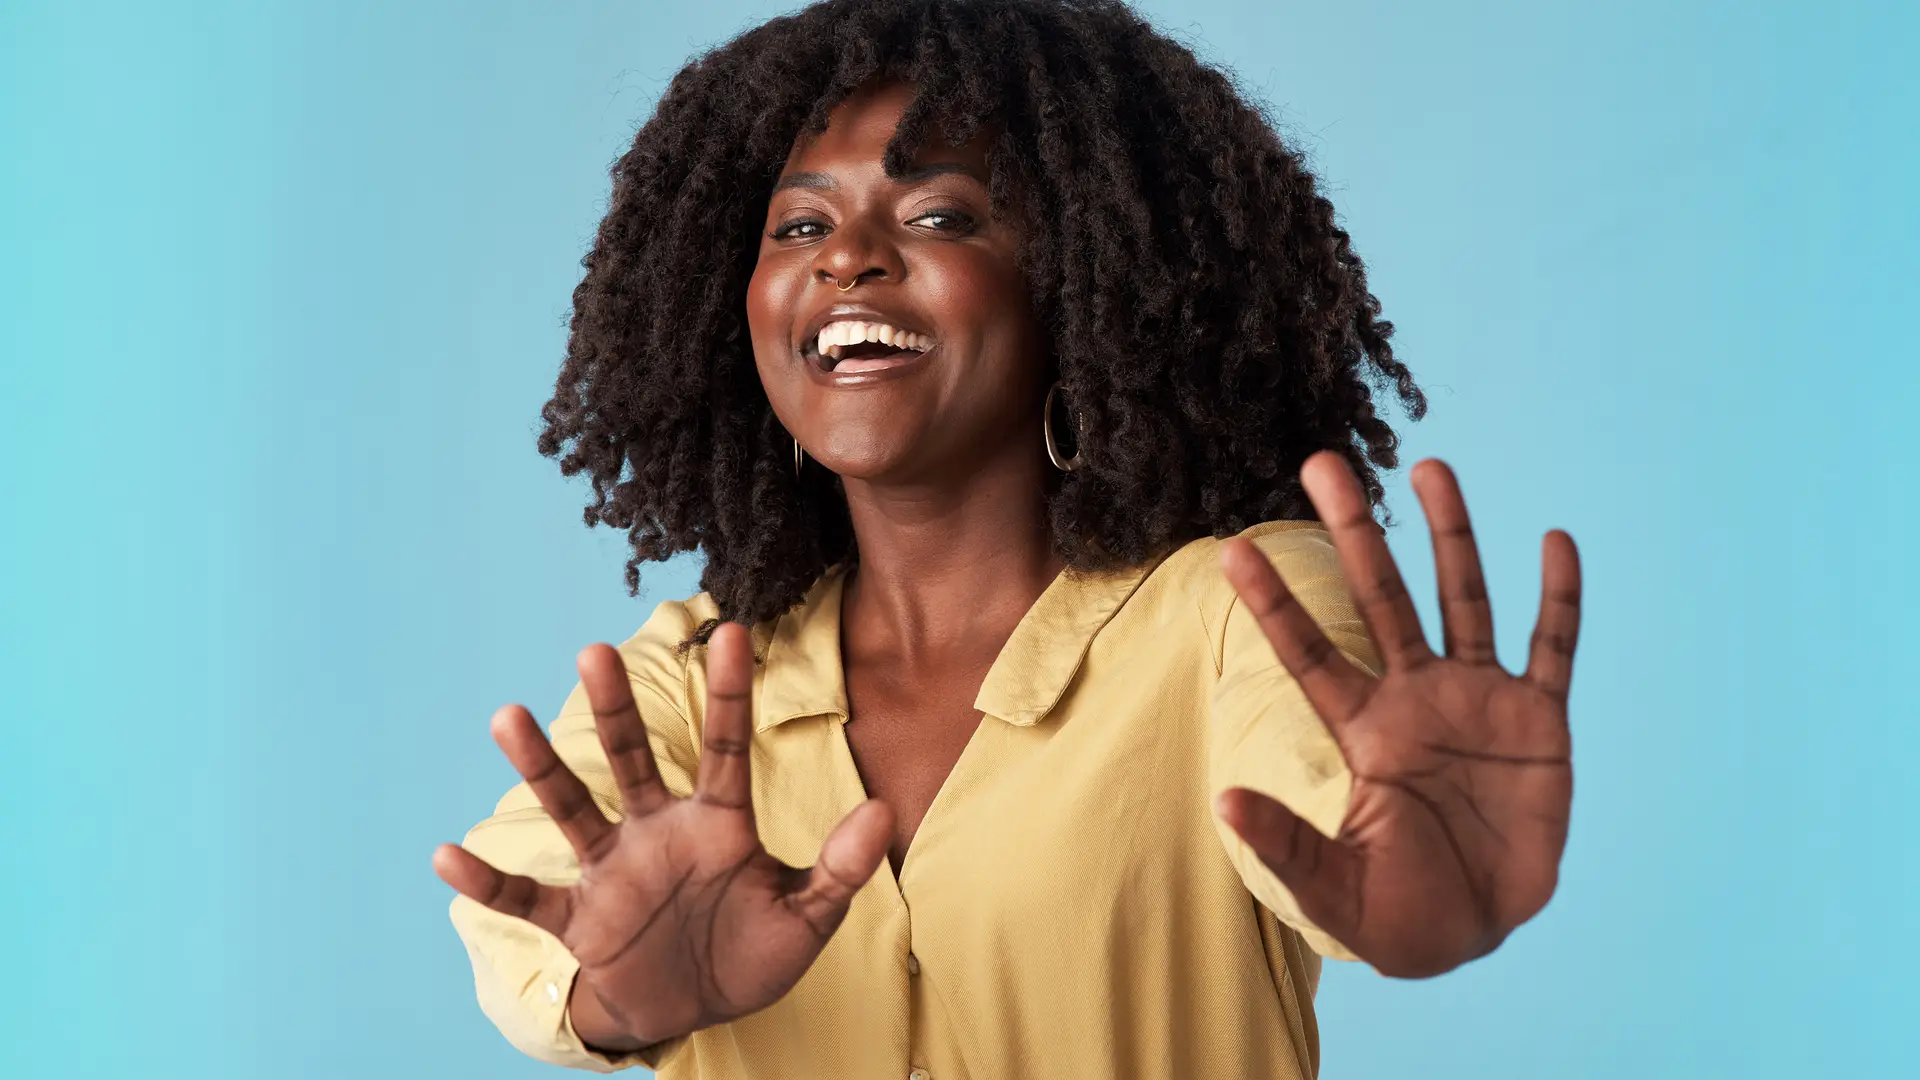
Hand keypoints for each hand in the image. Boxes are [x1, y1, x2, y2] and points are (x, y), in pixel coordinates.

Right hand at [433, 624, 893, 1047]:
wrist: (692, 1011)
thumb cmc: (749, 955)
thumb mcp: (807, 920)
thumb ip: (841, 868)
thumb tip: (883, 809)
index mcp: (717, 825)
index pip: (725, 749)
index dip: (729, 695)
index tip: (731, 631)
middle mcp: (657, 832)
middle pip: (634, 761)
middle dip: (616, 710)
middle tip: (596, 650)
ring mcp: (613, 872)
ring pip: (574, 810)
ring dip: (542, 769)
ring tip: (507, 717)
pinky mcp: (581, 921)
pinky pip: (530, 899)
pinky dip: (491, 883)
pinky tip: (448, 855)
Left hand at [1216, 452, 1581, 977]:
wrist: (1475, 932)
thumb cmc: (1395, 914)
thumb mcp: (1334, 888)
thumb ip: (1286, 844)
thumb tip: (1223, 801)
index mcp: (1362, 730)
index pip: (1308, 653)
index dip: (1274, 603)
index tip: (1231, 549)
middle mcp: (1415, 697)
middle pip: (1379, 597)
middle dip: (1354, 532)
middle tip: (1321, 461)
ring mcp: (1478, 701)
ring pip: (1461, 599)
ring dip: (1450, 535)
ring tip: (1430, 466)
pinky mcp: (1538, 721)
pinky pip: (1552, 648)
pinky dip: (1557, 597)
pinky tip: (1553, 541)